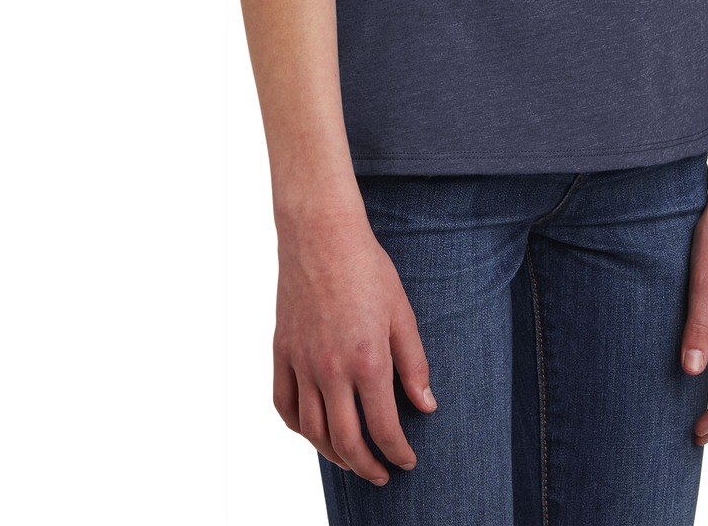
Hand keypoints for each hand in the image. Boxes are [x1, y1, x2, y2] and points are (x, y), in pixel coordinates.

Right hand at [272, 204, 437, 485]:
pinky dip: (298, 427)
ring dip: (333, 455)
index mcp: (367, 359)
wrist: (321, 233)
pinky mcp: (281, 351)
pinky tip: (314, 431)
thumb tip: (426, 405)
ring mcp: (301, 362)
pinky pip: (284, 405)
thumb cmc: (367, 268)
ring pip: (312, 431)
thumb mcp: (402, 312)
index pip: (384, 427)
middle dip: (367, 466)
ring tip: (351, 459)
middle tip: (382, 474)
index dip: (398, 452)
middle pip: (345, 441)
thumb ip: (414, 363)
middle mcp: (330, 369)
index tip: (407, 461)